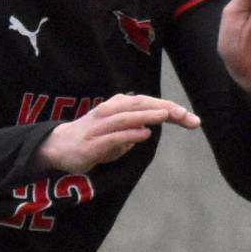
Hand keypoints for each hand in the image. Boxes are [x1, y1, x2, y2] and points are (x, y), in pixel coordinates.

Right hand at [32, 93, 199, 173]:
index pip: (146, 104)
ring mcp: (100, 126)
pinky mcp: (93, 142)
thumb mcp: (117, 134)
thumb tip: (148, 130)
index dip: (168, 108)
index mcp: (116, 108)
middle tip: (185, 114)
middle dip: (163, 108)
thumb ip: (132, 130)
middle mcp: (108, 112)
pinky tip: (144, 133)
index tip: (191, 118)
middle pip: (139, 105)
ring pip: (126, 116)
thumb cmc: (91, 139)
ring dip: (147, 115)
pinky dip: (130, 134)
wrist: (59, 148)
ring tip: (167, 115)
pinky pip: (113, 136)